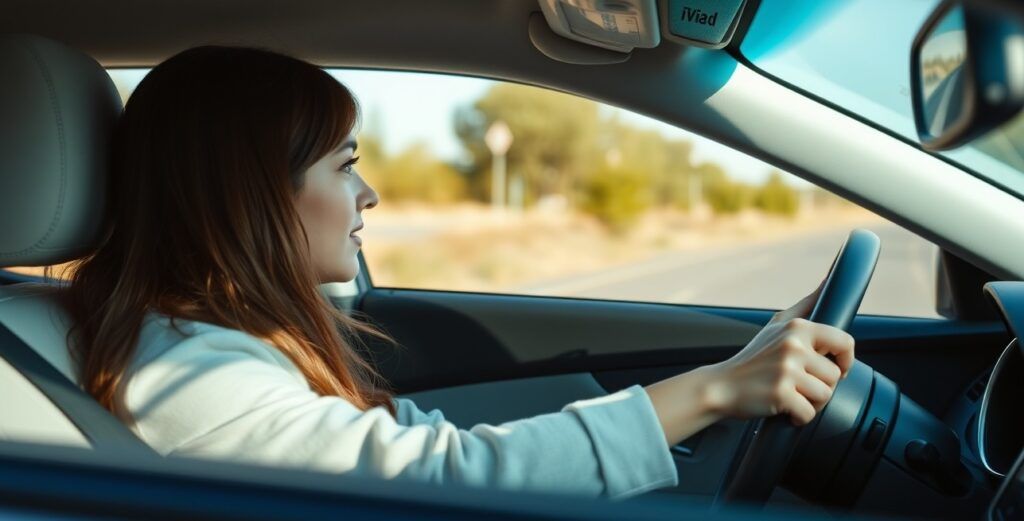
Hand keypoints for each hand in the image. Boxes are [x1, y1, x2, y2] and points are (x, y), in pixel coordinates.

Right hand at [702, 288, 854, 425]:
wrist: (720, 386)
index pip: (844, 342)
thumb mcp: (776, 325)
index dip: (845, 360)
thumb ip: (806, 305)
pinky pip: (809, 413)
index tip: (835, 368)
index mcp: (797, 327)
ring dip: (810, 403)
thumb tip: (829, 280)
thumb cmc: (752, 359)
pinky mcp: (781, 393)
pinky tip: (784, 409)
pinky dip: (798, 417)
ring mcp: (786, 370)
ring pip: (825, 395)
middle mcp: (793, 345)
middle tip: (798, 385)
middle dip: (819, 386)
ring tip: (790, 395)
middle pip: (835, 376)